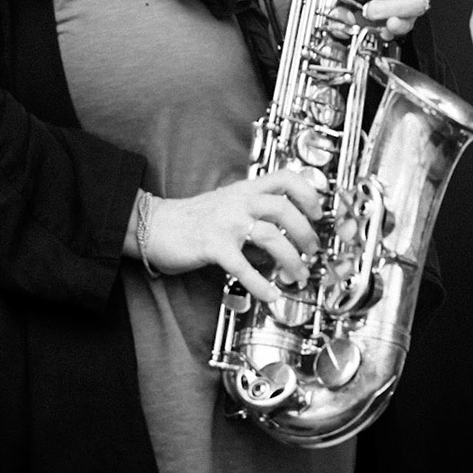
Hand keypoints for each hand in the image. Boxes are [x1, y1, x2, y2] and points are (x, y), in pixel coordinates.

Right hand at [128, 167, 326, 300]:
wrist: (153, 225)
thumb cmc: (191, 218)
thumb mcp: (227, 203)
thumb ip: (254, 212)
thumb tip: (284, 234)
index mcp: (244, 190)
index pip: (285, 178)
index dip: (308, 193)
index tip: (319, 212)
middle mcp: (238, 202)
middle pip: (284, 208)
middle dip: (306, 232)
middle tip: (312, 251)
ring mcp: (225, 223)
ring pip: (270, 236)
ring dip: (291, 259)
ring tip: (298, 274)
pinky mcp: (212, 246)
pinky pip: (243, 266)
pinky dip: (261, 284)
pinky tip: (270, 294)